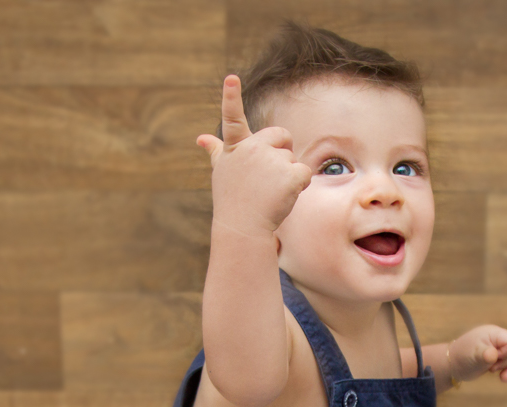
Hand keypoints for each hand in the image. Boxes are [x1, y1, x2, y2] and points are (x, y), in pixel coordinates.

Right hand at [196, 76, 312, 237]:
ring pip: (293, 159)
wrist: (243, 229)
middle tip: (267, 179)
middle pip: (281, 136)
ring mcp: (271, 161)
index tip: (231, 78)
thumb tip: (201, 138)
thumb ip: (217, 150)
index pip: (232, 118)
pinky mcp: (289, 174)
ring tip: (270, 193)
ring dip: (288, 176)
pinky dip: (300, 186)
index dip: (230, 97)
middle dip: (282, 153)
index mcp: (235, 147)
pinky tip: (283, 197)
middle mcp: (252, 149)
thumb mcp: (223, 171)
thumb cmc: (233, 199)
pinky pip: (305, 174)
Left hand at [448, 325, 506, 383]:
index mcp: (493, 333)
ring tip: (502, 378)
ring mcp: (497, 346)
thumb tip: (493, 356)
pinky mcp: (496, 356)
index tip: (493, 358)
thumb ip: (485, 354)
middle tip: (491, 368)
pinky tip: (503, 379)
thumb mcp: (473, 356)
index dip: (506, 353)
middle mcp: (497, 338)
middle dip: (506, 362)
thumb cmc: (462, 357)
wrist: (452, 364)